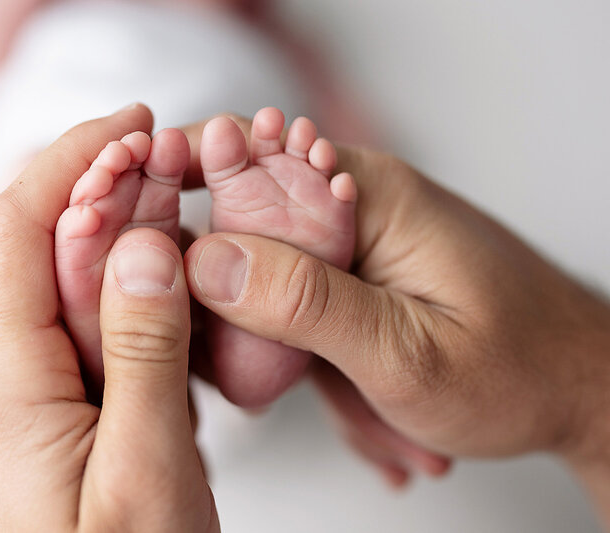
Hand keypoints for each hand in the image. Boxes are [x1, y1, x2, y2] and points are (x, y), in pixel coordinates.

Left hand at [0, 105, 218, 531]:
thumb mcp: (143, 469)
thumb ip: (140, 352)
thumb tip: (140, 247)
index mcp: (6, 378)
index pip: (22, 227)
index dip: (75, 159)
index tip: (135, 125)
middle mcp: (4, 369)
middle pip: (47, 243)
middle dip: (109, 189)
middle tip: (173, 162)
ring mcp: (32, 384)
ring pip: (73, 280)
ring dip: (125, 235)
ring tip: (179, 206)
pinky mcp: (62, 400)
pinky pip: (90, 322)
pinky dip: (131, 288)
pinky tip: (170, 276)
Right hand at [182, 117, 609, 521]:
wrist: (582, 388)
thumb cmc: (519, 367)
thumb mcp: (405, 348)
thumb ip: (304, 302)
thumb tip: (203, 259)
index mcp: (363, 192)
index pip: (243, 152)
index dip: (169, 180)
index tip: (115, 227)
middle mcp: (351, 204)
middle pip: (237, 219)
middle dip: (216, 295)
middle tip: (218, 363)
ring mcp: (351, 244)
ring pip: (263, 274)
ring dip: (274, 350)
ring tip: (347, 413)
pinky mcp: (354, 280)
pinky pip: (298, 305)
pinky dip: (307, 362)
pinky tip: (362, 415)